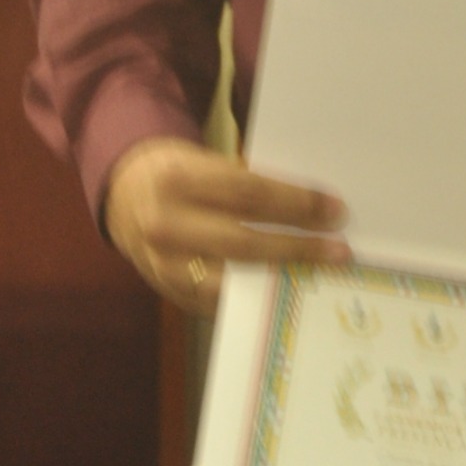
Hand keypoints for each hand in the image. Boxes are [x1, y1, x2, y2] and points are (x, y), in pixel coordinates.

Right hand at [103, 136, 347, 311]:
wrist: (126, 196)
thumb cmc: (182, 175)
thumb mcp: (206, 163)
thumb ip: (247, 184)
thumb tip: (312, 209)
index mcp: (179, 180)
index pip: (249, 193)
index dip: (296, 204)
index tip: (335, 210)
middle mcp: (166, 225)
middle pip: (244, 242)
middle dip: (297, 247)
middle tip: (339, 250)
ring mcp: (164, 265)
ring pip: (233, 280)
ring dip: (282, 278)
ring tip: (320, 275)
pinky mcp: (170, 293)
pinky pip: (222, 302)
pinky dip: (259, 298)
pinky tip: (289, 292)